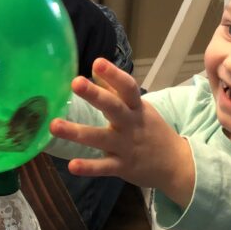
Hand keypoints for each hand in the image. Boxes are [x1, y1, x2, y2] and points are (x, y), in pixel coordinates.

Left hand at [49, 58, 194, 206]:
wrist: (177, 165)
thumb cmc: (151, 131)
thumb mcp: (139, 109)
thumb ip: (115, 91)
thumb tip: (95, 69)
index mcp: (136, 108)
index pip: (127, 87)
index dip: (113, 74)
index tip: (97, 61)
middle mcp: (131, 124)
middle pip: (113, 107)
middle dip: (95, 95)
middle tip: (75, 82)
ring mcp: (127, 147)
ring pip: (100, 138)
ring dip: (77, 132)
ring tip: (53, 125)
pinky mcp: (123, 167)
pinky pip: (104, 167)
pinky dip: (89, 167)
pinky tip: (72, 165)